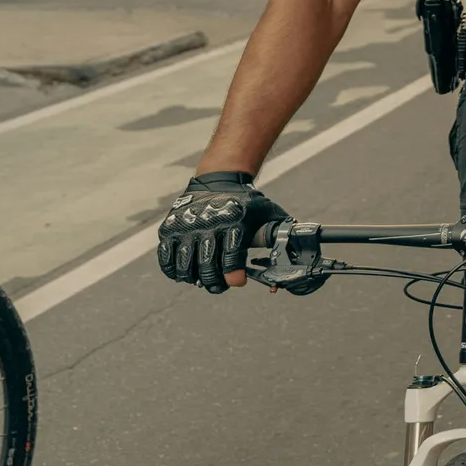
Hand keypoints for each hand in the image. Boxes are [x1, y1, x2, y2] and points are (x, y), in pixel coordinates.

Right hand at [156, 172, 289, 293]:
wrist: (219, 180)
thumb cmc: (247, 204)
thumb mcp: (267, 213)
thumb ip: (280, 233)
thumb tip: (299, 253)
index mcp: (234, 221)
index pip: (231, 254)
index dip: (233, 273)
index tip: (237, 282)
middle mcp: (208, 223)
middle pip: (207, 265)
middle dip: (216, 282)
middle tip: (221, 285)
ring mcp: (185, 227)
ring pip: (185, 266)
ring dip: (196, 279)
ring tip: (204, 279)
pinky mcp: (169, 229)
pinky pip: (166, 259)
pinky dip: (174, 271)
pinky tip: (185, 273)